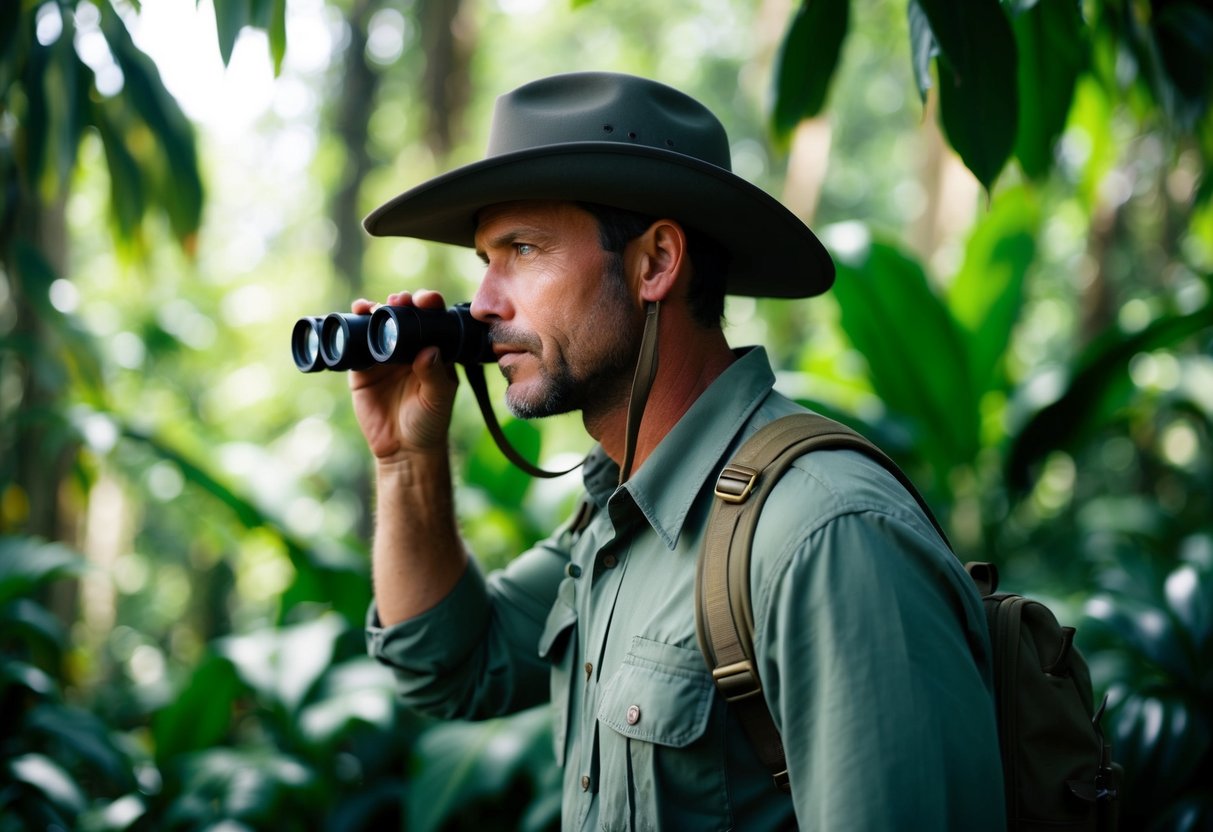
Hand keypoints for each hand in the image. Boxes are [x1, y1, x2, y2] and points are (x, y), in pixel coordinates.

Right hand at [349, 289, 458, 461]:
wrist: (402, 448)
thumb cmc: (429, 422)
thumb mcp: (437, 399)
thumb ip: (435, 375)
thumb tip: (429, 350)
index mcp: (433, 349)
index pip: (433, 320)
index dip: (428, 305)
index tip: (426, 300)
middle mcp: (409, 347)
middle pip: (404, 315)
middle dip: (401, 302)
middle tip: (400, 299)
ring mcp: (384, 355)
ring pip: (379, 324)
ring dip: (376, 309)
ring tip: (374, 306)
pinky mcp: (362, 368)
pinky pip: (356, 343)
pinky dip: (354, 326)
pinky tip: (355, 315)